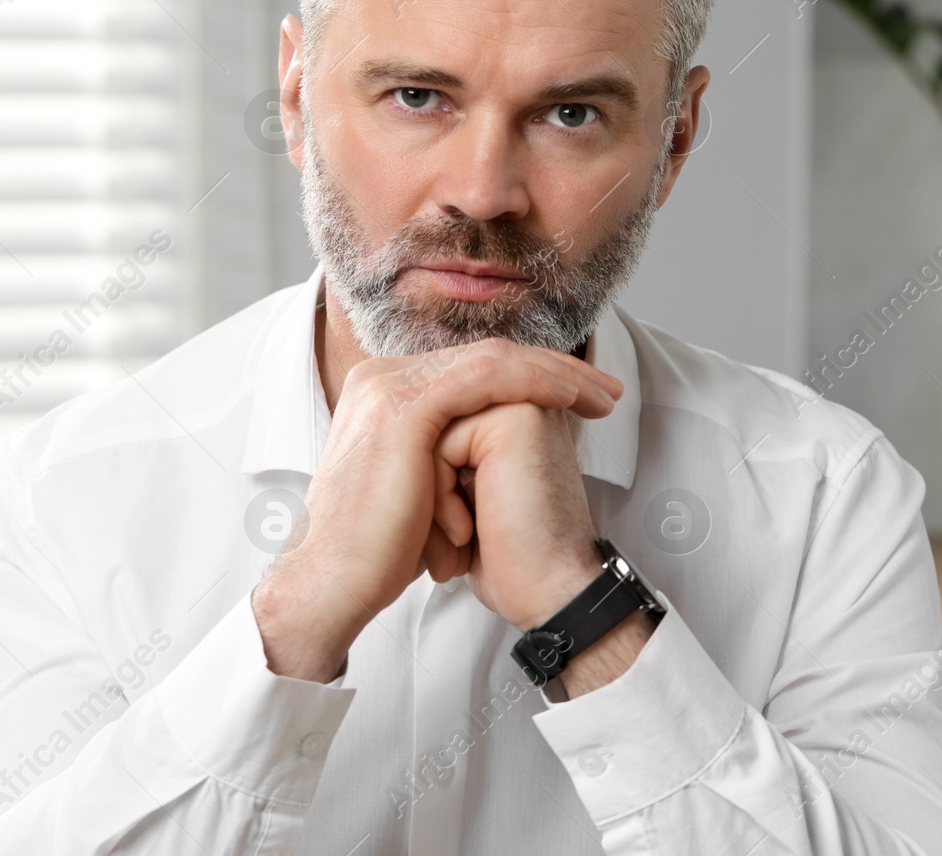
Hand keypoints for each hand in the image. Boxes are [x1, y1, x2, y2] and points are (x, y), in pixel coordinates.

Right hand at [251, 337, 623, 682]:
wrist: (333, 585)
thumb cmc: (380, 552)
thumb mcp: (421, 488)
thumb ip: (448, 454)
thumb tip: (493, 453)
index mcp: (383, 391)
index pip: (472, 366)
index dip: (534, 376)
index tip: (585, 398)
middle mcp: (381, 378)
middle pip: (487, 357)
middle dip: (557, 370)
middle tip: (608, 390)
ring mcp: (388, 388)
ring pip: (492, 362)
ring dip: (557, 374)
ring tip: (603, 396)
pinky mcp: (403, 409)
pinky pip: (484, 380)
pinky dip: (533, 384)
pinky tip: (568, 398)